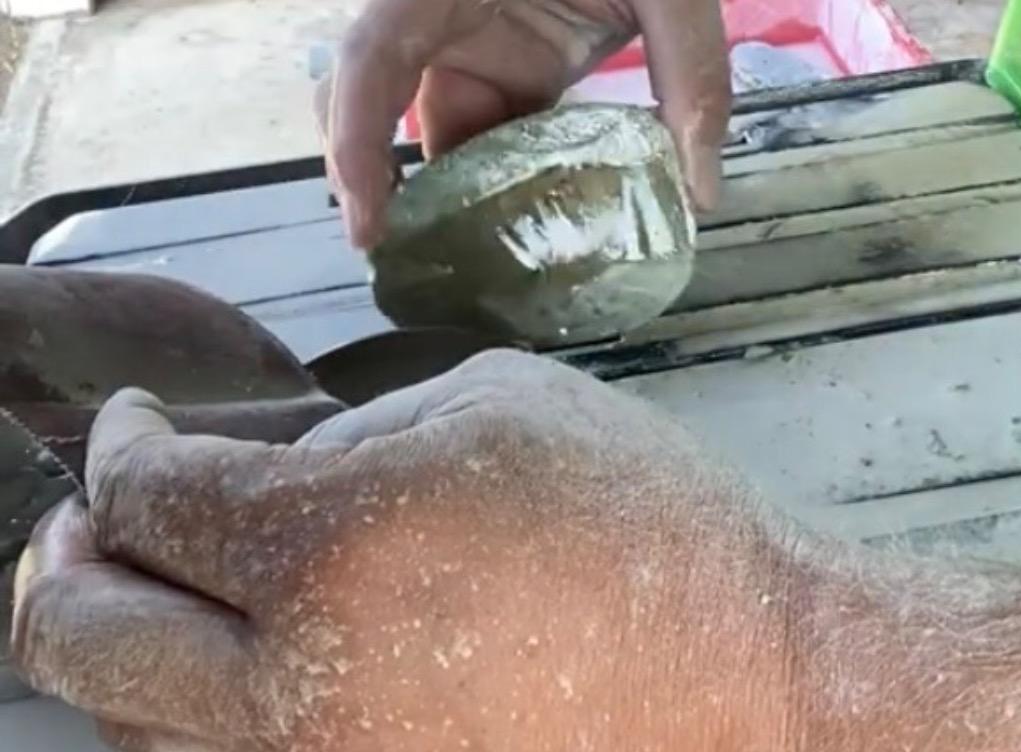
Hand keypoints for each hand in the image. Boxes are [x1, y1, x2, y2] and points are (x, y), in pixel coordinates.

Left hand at [11, 350, 794, 750]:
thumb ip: (350, 433)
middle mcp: (296, 693)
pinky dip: (201, 717)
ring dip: (127, 644)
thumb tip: (260, 475)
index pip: (147, 497)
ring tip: (170, 594)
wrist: (753, 688)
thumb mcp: (500, 411)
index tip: (136, 427)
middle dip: (67, 557)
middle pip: (76, 635)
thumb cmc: (650, 530)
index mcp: (337, 549)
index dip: (120, 447)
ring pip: (129, 729)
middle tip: (100, 517)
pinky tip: (250, 669)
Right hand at [319, 0, 731, 248]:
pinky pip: (485, 124)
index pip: (373, 59)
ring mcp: (474, 36)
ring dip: (447, 192)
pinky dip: (498, 178)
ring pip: (435, 122)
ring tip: (465, 270)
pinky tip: (523, 229)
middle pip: (376, 98)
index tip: (366, 222)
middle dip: (375, 179)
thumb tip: (702, 193)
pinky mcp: (509, 58)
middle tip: (403, 264)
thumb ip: (692, 77)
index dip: (354, 141)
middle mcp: (442, 11)